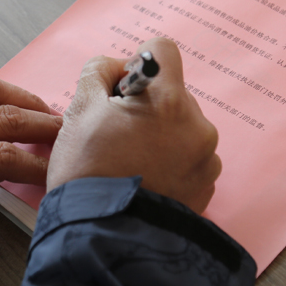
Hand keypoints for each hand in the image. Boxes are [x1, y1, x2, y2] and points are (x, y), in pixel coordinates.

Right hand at [47, 38, 220, 212]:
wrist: (101, 235)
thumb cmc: (87, 171)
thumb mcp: (79, 109)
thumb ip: (97, 72)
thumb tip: (115, 66)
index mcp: (169, 101)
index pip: (162, 50)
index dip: (136, 62)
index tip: (121, 88)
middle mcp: (197, 126)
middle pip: (172, 92)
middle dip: (147, 105)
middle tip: (116, 132)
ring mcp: (206, 160)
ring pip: (181, 127)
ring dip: (159, 134)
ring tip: (129, 160)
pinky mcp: (205, 188)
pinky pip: (189, 159)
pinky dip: (169, 162)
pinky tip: (142, 177)